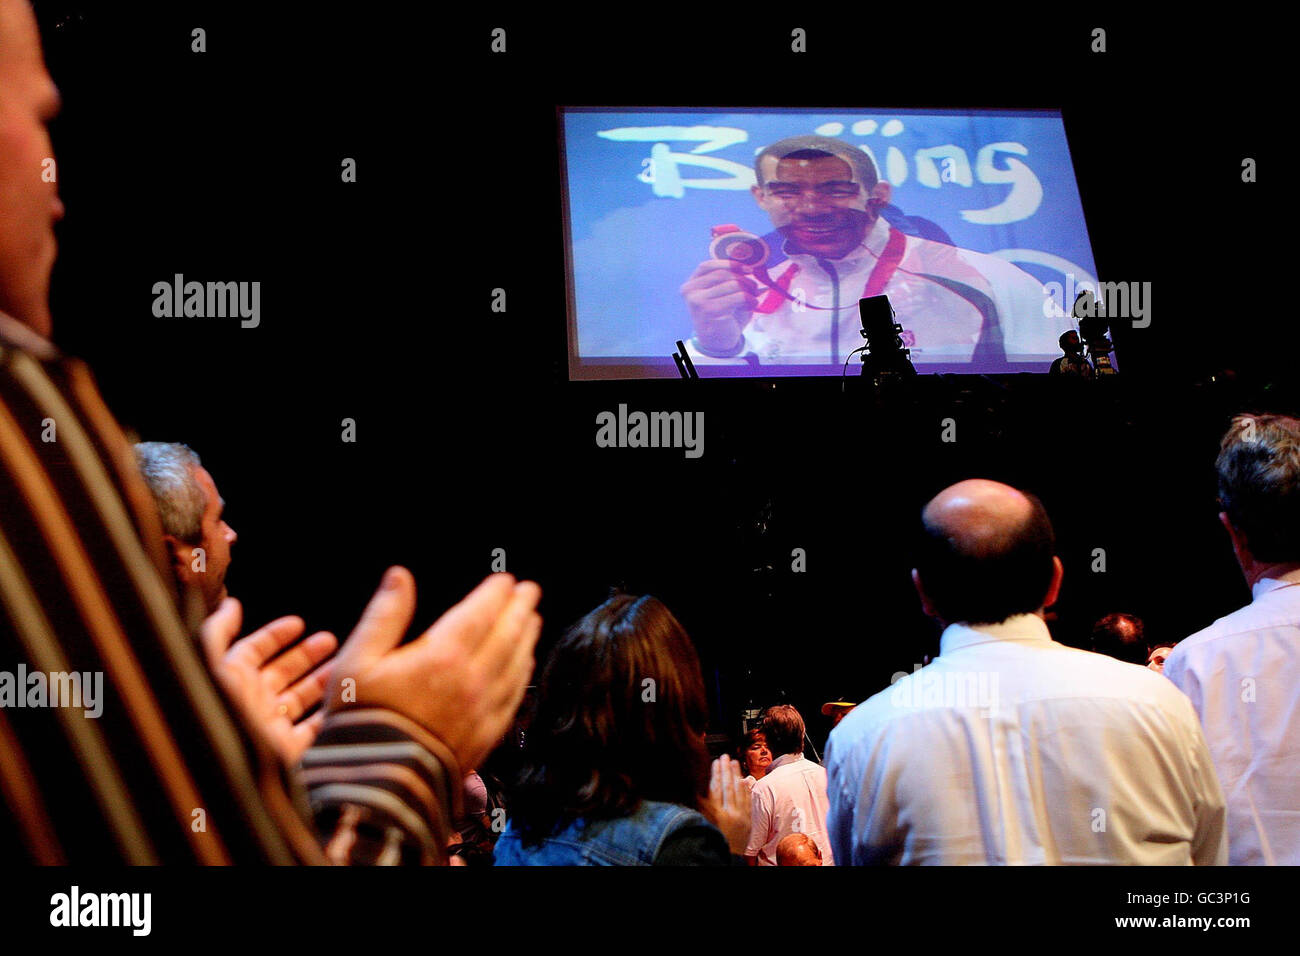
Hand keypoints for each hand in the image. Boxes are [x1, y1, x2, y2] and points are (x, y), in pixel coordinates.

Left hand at [201, 600, 337, 765]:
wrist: (223, 773)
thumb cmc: (214, 714)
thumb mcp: (211, 665)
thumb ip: (217, 632)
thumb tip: (230, 603)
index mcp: (231, 682)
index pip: (253, 651)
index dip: (274, 635)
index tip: (298, 622)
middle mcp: (251, 703)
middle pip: (282, 673)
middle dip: (305, 655)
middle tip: (330, 640)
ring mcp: (270, 728)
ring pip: (300, 699)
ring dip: (322, 680)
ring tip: (347, 664)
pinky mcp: (287, 752)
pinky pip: (312, 729)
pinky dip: (329, 714)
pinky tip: (346, 698)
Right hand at [325, 568, 541, 772]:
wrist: (376, 786)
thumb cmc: (361, 721)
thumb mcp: (358, 661)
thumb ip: (384, 615)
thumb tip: (399, 576)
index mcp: (443, 656)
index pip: (481, 614)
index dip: (496, 594)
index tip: (507, 580)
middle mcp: (472, 680)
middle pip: (507, 636)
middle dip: (519, 609)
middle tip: (529, 591)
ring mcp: (483, 710)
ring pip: (516, 665)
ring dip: (526, 638)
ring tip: (532, 620)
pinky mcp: (486, 736)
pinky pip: (514, 697)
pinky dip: (523, 674)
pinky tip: (524, 666)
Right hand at [680, 259, 756, 351]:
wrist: (717, 342)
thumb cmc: (721, 316)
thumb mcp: (723, 294)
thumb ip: (731, 279)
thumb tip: (751, 268)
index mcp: (691, 284)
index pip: (708, 266)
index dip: (729, 264)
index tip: (747, 269)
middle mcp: (691, 291)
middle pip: (722, 274)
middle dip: (743, 279)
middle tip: (754, 287)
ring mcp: (699, 301)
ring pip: (731, 284)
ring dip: (748, 289)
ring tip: (753, 298)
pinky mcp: (711, 311)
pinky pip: (738, 296)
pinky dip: (749, 299)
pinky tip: (752, 304)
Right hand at [707, 754, 752, 855]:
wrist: (728, 858)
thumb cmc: (713, 840)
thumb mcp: (703, 824)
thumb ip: (701, 807)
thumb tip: (696, 788)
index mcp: (715, 816)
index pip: (715, 789)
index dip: (715, 774)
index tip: (714, 762)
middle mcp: (729, 814)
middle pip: (727, 787)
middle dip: (725, 770)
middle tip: (724, 756)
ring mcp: (741, 817)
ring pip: (738, 791)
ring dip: (736, 774)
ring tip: (734, 762)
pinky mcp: (748, 821)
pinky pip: (747, 800)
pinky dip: (746, 789)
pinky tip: (744, 779)